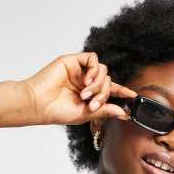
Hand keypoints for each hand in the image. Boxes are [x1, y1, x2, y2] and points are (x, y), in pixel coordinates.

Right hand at [22, 52, 137, 125]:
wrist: (40, 103)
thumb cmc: (58, 111)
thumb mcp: (85, 114)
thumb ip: (104, 110)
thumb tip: (123, 113)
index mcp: (89, 94)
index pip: (110, 90)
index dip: (122, 92)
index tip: (133, 97)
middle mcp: (86, 81)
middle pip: (108, 81)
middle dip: (104, 94)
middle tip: (92, 104)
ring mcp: (80, 71)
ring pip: (103, 70)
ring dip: (98, 84)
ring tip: (84, 94)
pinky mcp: (73, 61)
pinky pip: (93, 59)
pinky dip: (94, 70)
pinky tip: (86, 81)